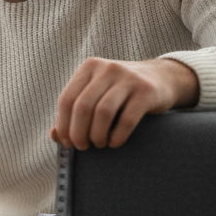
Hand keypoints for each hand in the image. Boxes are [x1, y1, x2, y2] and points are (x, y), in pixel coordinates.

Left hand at [50, 57, 199, 149]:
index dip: (63, 126)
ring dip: (97, 136)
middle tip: (83, 147)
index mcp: (89, 68)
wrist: (162, 79)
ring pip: (103, 113)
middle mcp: (108, 68)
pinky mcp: (147, 91)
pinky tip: (115, 143)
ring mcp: (129, 78)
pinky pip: (126, 119)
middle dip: (78, 133)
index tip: (67, 143)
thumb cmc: (120, 95)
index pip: (66, 100)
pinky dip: (117, 136)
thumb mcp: (95, 97)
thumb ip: (73, 114)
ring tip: (100, 144)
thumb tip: (54, 135)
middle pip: (82, 107)